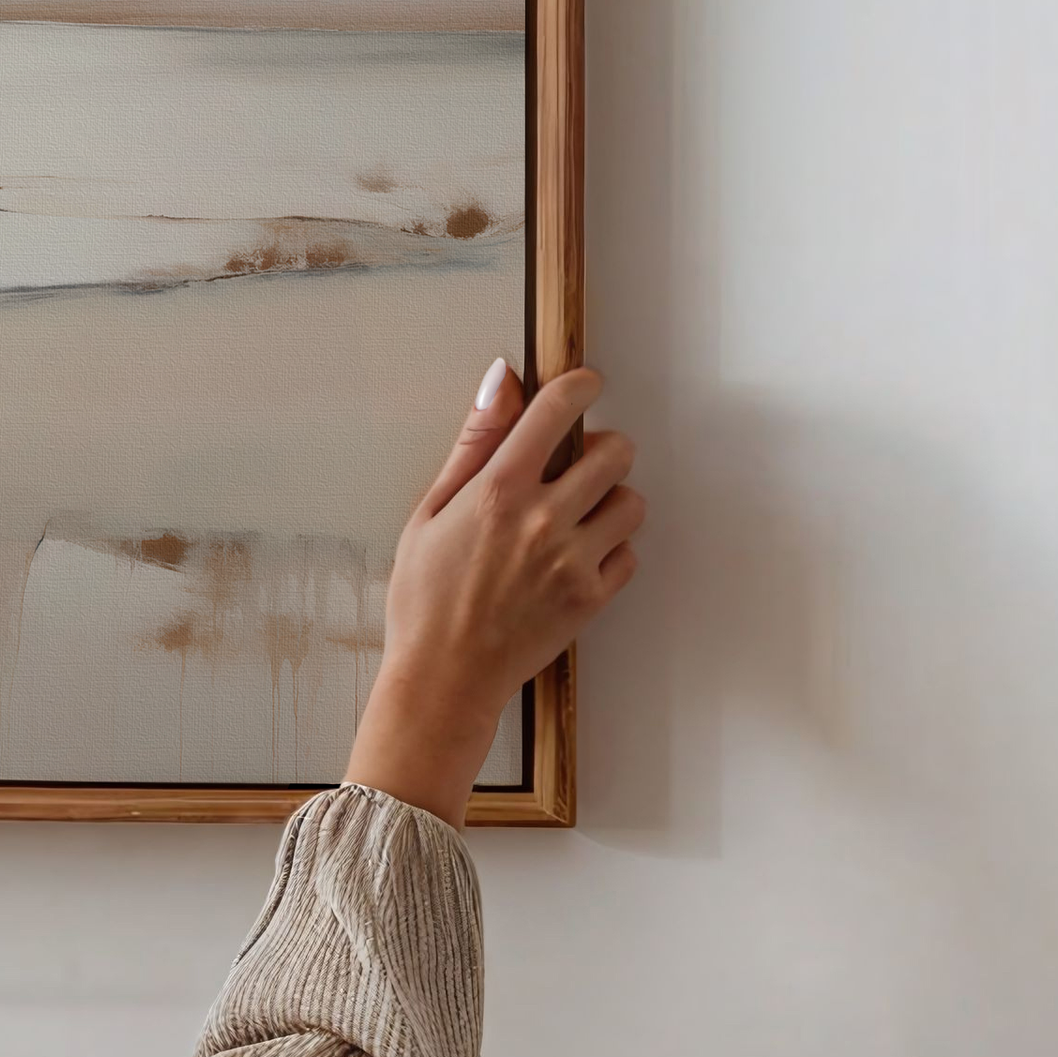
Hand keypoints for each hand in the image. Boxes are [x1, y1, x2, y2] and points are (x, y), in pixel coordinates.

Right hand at [344, 360, 643, 815]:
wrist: (442, 677)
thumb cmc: (425, 598)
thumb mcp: (431, 510)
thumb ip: (474, 442)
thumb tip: (502, 379)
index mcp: (498, 489)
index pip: (559, 409)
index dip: (580, 385)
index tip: (585, 384)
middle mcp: (542, 519)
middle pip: (616, 451)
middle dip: (602, 448)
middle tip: (579, 464)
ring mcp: (572, 561)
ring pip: (631, 502)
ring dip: (612, 499)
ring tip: (580, 515)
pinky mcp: (591, 599)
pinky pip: (630, 555)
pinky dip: (611, 551)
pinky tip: (578, 557)